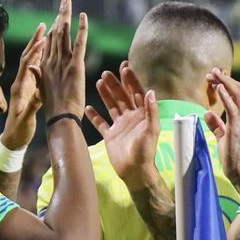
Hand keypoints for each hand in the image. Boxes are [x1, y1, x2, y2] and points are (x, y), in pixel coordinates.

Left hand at [2, 23, 47, 149]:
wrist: (13, 139)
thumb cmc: (20, 131)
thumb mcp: (27, 119)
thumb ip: (33, 106)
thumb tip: (39, 94)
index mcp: (20, 88)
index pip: (27, 65)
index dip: (34, 52)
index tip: (43, 39)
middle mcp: (21, 82)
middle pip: (27, 57)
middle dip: (35, 41)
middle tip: (43, 26)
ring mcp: (23, 84)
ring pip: (31, 60)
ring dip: (37, 46)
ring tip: (46, 32)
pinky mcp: (27, 88)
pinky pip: (34, 68)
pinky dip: (40, 57)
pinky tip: (46, 51)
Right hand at [30, 0, 88, 118]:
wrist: (59, 118)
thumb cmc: (53, 110)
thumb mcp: (43, 90)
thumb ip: (38, 76)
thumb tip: (30, 66)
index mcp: (45, 67)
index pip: (49, 43)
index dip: (53, 29)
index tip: (57, 18)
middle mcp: (52, 61)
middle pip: (55, 33)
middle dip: (59, 16)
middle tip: (64, 1)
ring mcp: (62, 62)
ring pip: (64, 34)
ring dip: (66, 16)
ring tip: (68, 2)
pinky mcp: (75, 66)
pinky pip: (79, 43)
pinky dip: (81, 29)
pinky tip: (83, 16)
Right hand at [86, 62, 161, 191]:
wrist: (135, 171)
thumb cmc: (146, 151)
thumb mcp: (151, 129)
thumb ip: (151, 110)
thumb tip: (150, 91)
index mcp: (142, 114)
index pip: (136, 93)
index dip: (131, 80)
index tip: (125, 67)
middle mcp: (131, 118)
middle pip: (122, 97)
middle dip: (115, 84)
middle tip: (106, 73)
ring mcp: (120, 126)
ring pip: (111, 106)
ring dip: (106, 95)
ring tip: (98, 82)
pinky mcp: (110, 136)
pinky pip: (101, 123)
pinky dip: (94, 116)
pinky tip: (88, 107)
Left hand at [202, 68, 239, 180]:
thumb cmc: (233, 155)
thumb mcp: (222, 135)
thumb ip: (216, 124)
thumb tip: (207, 113)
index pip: (237, 93)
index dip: (226, 83)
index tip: (214, 78)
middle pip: (237, 89)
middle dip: (224, 78)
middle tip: (212, 71)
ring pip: (236, 93)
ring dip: (224, 81)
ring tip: (213, 73)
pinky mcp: (237, 125)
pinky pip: (231, 106)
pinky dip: (225, 95)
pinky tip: (218, 86)